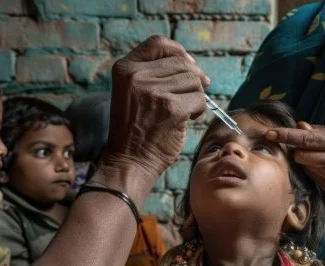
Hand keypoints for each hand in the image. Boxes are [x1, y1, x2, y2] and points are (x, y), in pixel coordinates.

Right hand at [104, 36, 209, 178]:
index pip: (158, 43)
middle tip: (187, 97)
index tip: (187, 65)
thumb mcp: (132, 92)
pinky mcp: (171, 108)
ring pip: (194, 81)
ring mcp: (154, 91)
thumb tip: (192, 64)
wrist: (129, 161)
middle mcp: (136, 76)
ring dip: (195, 96)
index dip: (177, 52)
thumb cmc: (135, 128)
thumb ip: (153, 73)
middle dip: (192, 79)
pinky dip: (198, 110)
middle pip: (182, 63)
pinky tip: (185, 119)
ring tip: (181, 111)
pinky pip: (200, 99)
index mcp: (124, 69)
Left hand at [266, 122, 324, 194]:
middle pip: (304, 156)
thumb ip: (319, 131)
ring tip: (312, 154)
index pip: (311, 140)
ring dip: (302, 158)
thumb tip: (299, 126)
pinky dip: (309, 168)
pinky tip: (319, 165)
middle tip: (293, 143)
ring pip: (305, 166)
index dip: (289, 136)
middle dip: (294, 149)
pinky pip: (309, 175)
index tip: (271, 133)